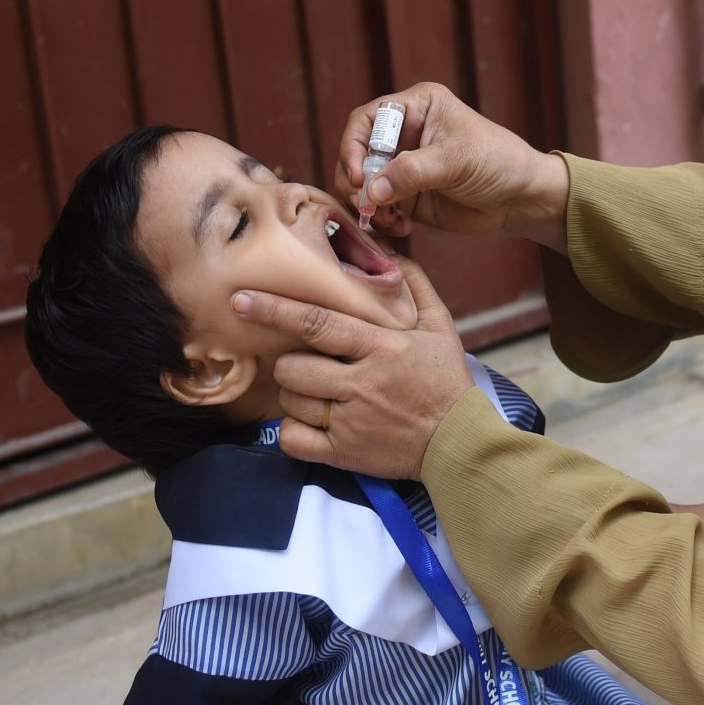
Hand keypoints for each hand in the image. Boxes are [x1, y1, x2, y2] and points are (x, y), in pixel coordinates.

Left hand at [230, 255, 472, 477]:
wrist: (461, 441)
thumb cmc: (447, 380)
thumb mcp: (440, 327)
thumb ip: (415, 286)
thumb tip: (388, 250)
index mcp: (382, 347)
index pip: (317, 323)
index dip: (275, 309)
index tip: (241, 299)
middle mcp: (362, 383)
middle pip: (292, 367)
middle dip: (292, 364)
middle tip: (312, 366)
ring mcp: (351, 421)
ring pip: (290, 401)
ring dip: (297, 395)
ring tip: (321, 394)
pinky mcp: (345, 453)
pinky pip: (293, 440)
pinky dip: (294, 432)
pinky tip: (313, 424)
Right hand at [334, 82, 569, 250]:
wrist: (521, 198)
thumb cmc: (497, 163)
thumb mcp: (456, 161)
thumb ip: (411, 172)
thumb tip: (371, 191)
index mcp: (416, 107)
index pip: (367, 120)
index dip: (353, 147)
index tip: (356, 175)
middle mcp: (405, 134)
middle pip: (357, 154)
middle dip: (355, 182)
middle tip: (367, 206)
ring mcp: (403, 166)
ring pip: (363, 184)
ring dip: (369, 205)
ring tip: (391, 220)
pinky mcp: (408, 195)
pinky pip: (380, 208)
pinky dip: (383, 220)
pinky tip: (402, 227)